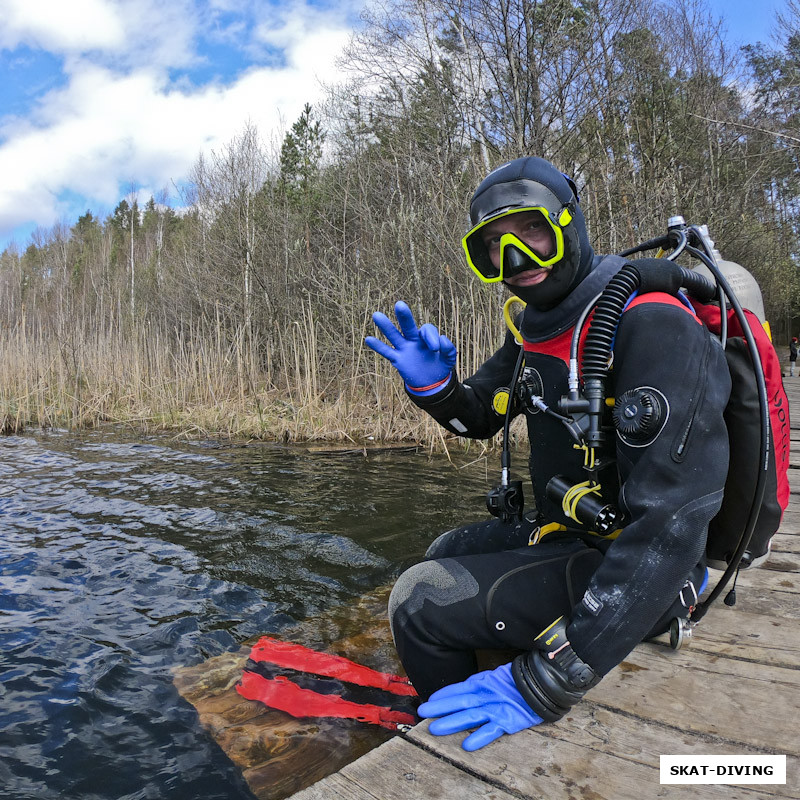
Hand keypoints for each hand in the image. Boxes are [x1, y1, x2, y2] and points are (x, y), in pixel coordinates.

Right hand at [365, 301, 456, 393]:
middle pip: (408, 325)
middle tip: (400, 304)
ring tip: (377, 315)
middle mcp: (414, 339)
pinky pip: (387, 352)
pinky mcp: (398, 360)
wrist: (431, 382)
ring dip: (386, 326)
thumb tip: (442, 339)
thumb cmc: (440, 366)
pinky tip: (368, 339)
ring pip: (394, 335)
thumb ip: (449, 349)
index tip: (434, 349)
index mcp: (426, 337)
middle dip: (404, 316)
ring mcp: (404, 349)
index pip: (427, 330)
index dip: (431, 337)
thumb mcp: (449, 358)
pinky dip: (378, 346)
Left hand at [417, 663, 541, 750]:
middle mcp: (486, 695)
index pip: (458, 689)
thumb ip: (480, 684)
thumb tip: (465, 689)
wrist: (542, 682)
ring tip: (436, 729)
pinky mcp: (508, 721)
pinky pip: (491, 730)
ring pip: (469, 716)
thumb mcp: (495, 677)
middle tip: (423, 714)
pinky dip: (479, 737)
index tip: (429, 701)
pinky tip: (467, 744)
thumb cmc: (518, 681)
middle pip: (459, 702)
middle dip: (440, 708)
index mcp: (482, 683)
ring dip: (452, 723)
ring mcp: (496, 708)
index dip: (444, 695)